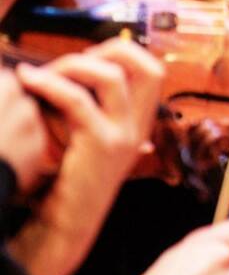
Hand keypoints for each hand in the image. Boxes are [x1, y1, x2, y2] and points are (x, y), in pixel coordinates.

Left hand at [9, 39, 164, 274]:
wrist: (67, 224)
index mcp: (137, 125)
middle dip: (112, 50)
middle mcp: (138, 127)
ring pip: (112, 77)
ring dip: (74, 64)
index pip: (152, 72)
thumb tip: (66, 76)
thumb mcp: (89, 143)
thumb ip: (89, 113)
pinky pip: (78, 100)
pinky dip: (50, 83)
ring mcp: (123, 135)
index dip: (123, 55)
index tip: (88, 59)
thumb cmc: (69, 183)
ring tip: (43, 72)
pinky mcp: (100, 144)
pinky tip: (29, 81)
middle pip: (149, 68)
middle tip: (76, 59)